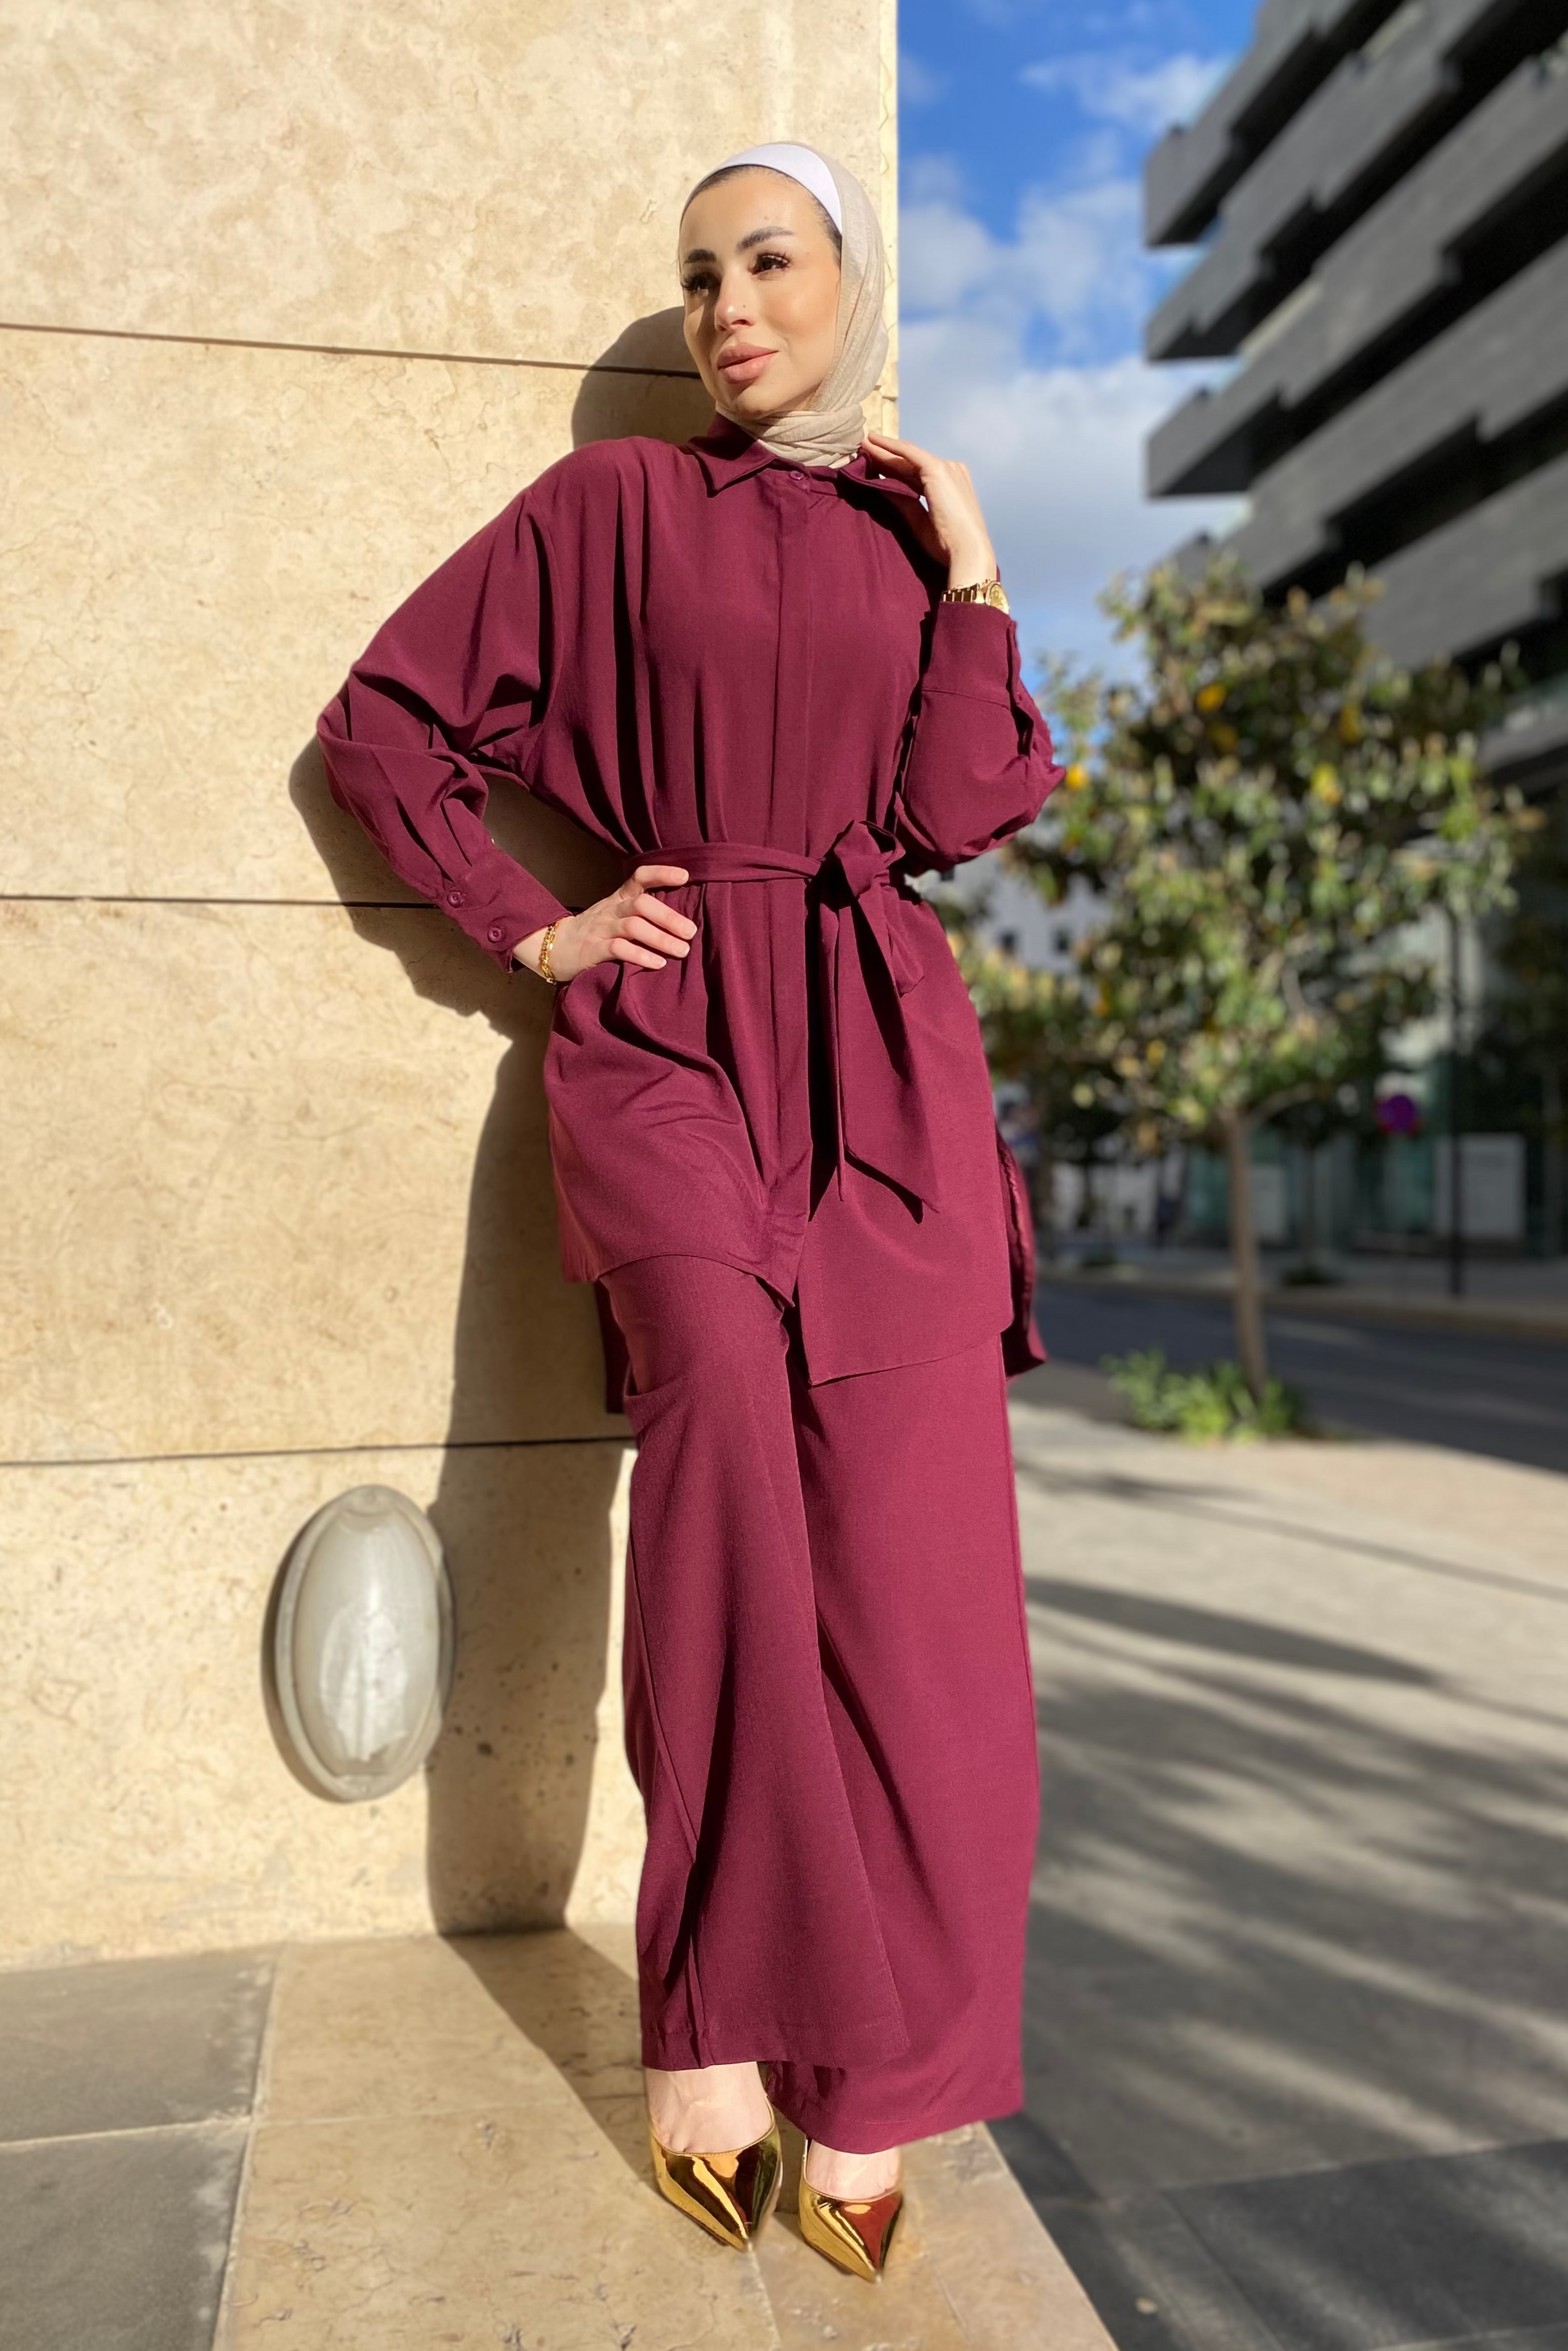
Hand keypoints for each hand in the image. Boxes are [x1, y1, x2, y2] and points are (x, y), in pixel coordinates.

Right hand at [514, 864, 694, 981]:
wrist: (552, 947)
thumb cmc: (594, 933)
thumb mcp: (614, 915)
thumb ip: (640, 913)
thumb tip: (681, 919)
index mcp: (618, 899)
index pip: (639, 877)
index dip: (661, 873)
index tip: (685, 876)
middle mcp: (611, 910)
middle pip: (642, 904)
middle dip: (669, 917)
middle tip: (691, 932)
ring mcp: (600, 929)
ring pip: (633, 926)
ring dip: (661, 938)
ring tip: (682, 951)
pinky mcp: (592, 950)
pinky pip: (618, 949)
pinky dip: (640, 955)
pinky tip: (658, 963)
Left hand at [860, 429, 997, 588]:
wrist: (967, 551)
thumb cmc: (947, 544)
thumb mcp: (919, 520)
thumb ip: (902, 501)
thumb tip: (881, 486)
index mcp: (950, 485)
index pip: (916, 473)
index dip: (894, 468)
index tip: (874, 463)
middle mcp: (951, 471)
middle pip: (911, 463)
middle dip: (886, 455)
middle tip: (864, 446)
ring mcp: (946, 468)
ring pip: (908, 457)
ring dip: (884, 449)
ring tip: (863, 443)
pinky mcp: (937, 470)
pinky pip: (908, 453)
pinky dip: (890, 446)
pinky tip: (873, 441)